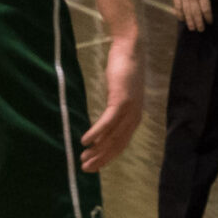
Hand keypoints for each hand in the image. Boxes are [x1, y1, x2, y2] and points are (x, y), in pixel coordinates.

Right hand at [80, 31, 144, 169]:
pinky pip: (108, 121)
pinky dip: (96, 133)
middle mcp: (134, 117)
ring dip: (97, 150)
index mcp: (134, 117)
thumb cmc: (123, 70)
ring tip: (83, 159)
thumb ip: (115, 109)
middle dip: (101, 159)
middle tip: (85, 168)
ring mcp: (129, 109)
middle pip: (117, 145)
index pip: (121, 144)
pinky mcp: (121, 100)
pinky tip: (85, 141)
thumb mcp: (119, 94)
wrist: (130, 49)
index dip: (107, 157)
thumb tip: (103, 125)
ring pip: (113, 136)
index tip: (94, 166)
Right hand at [171, 0, 215, 30]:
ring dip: (190, 21)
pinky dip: (179, 14)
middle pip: (196, 13)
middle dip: (199, 23)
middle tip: (201, 30)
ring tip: (192, 28)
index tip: (210, 22)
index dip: (208, 17)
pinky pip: (177, 7)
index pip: (206, 9)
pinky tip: (182, 20)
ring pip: (187, 12)